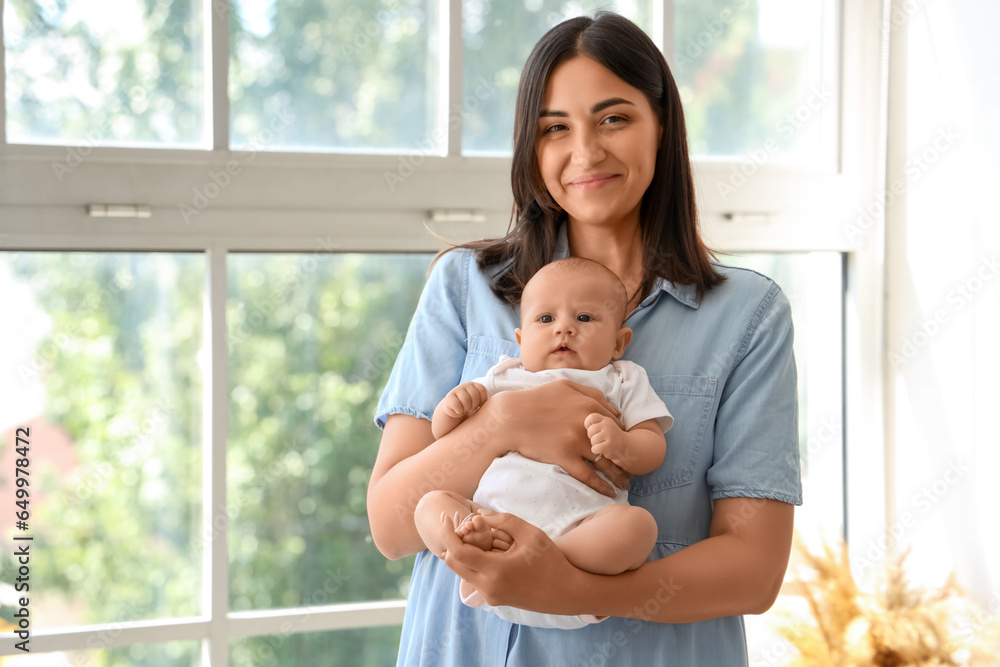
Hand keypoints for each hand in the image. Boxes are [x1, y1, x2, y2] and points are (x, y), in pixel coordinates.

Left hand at [439, 510, 588, 614]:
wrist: (567, 593)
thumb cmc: (552, 562)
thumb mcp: (531, 534)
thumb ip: (504, 521)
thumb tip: (480, 515)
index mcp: (495, 571)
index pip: (457, 551)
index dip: (448, 532)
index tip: (446, 517)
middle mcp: (488, 587)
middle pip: (453, 563)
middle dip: (452, 542)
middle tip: (460, 524)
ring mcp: (490, 596)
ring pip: (462, 572)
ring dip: (464, 552)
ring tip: (478, 534)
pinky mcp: (495, 599)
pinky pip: (474, 579)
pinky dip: (474, 562)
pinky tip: (489, 549)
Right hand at [444, 382, 487, 418]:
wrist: (454, 410)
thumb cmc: (469, 406)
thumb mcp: (478, 401)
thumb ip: (485, 399)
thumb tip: (498, 403)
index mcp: (474, 384)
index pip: (482, 389)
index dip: (482, 400)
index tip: (479, 405)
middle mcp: (465, 385)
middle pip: (474, 395)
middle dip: (474, 405)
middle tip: (471, 409)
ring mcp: (456, 390)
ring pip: (466, 400)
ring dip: (466, 408)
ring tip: (465, 409)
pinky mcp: (449, 397)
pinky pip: (457, 405)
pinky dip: (459, 411)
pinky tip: (458, 410)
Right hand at [485, 380, 625, 495]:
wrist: (511, 417)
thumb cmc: (536, 399)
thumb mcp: (565, 385)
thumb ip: (591, 393)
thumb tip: (614, 409)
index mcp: (590, 406)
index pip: (616, 425)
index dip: (622, 438)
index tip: (625, 448)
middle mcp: (587, 424)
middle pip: (615, 445)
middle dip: (625, 458)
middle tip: (632, 469)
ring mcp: (577, 442)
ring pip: (606, 462)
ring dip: (618, 475)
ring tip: (625, 484)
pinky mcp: (565, 457)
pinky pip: (589, 475)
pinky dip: (601, 486)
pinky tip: (609, 492)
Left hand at [585, 412, 626, 458]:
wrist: (624, 447)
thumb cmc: (609, 436)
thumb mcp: (603, 425)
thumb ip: (593, 422)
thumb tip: (576, 422)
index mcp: (605, 419)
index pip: (591, 417)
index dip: (588, 425)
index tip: (592, 430)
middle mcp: (608, 425)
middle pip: (590, 430)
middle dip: (591, 437)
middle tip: (598, 439)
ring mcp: (609, 435)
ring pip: (592, 440)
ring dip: (595, 444)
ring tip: (601, 444)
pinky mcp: (609, 446)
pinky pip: (595, 448)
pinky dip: (596, 450)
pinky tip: (602, 449)